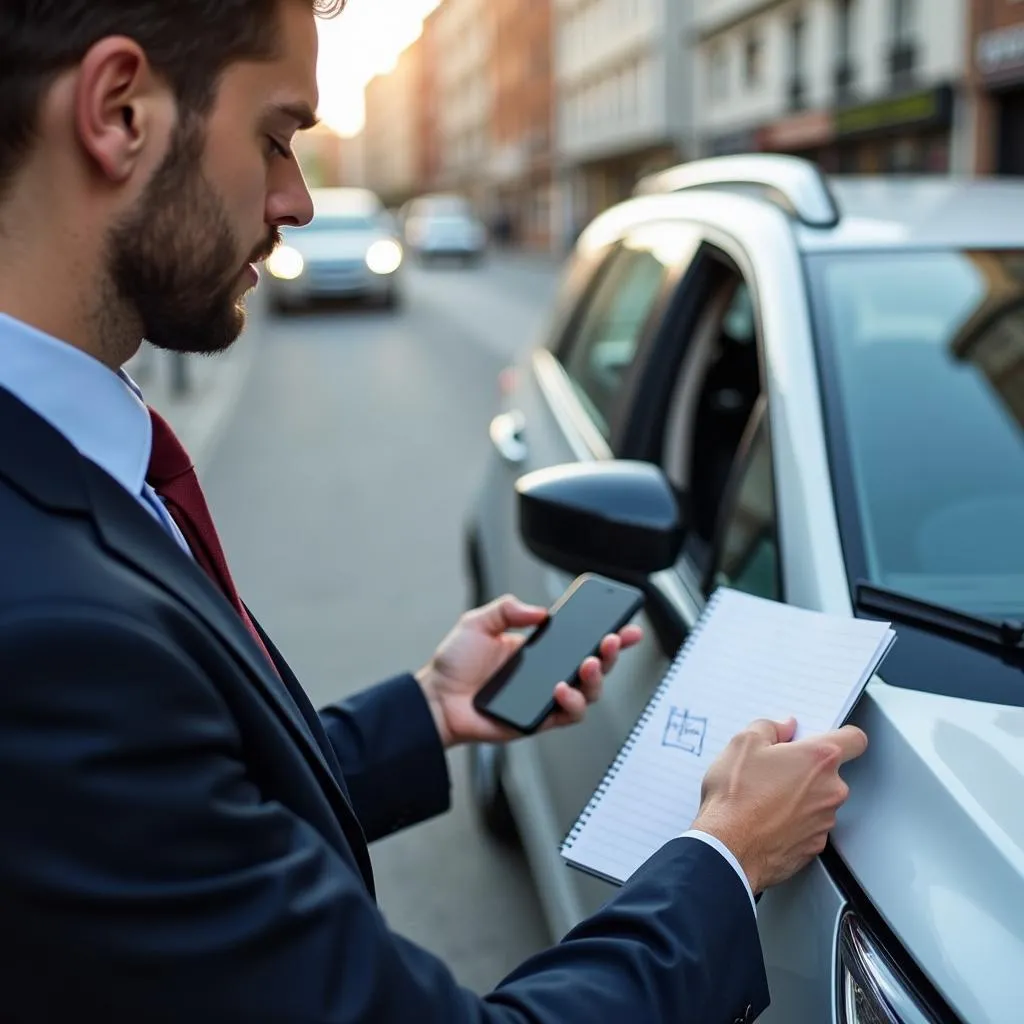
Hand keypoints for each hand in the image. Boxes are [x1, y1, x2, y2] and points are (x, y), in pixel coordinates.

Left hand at [416, 594, 642, 748]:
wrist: (435, 699)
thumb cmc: (455, 665)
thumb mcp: (478, 622)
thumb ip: (507, 609)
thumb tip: (540, 612)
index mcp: (540, 649)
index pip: (581, 639)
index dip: (608, 633)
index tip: (626, 623)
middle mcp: (549, 674)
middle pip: (596, 665)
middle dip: (612, 652)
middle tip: (612, 639)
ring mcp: (546, 699)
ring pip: (589, 693)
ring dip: (596, 677)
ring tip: (589, 663)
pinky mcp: (539, 721)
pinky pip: (567, 715)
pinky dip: (570, 701)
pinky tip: (560, 688)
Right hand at [691, 718, 867, 894]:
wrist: (728, 848)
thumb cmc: (737, 797)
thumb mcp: (743, 743)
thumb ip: (770, 727)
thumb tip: (783, 728)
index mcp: (819, 759)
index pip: (854, 740)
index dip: (842, 736)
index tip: (828, 737)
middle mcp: (831, 791)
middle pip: (831, 772)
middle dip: (807, 769)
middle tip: (775, 769)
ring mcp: (824, 822)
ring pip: (819, 801)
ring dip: (800, 797)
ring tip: (765, 797)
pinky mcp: (814, 847)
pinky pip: (809, 827)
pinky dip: (793, 822)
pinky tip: (767, 819)